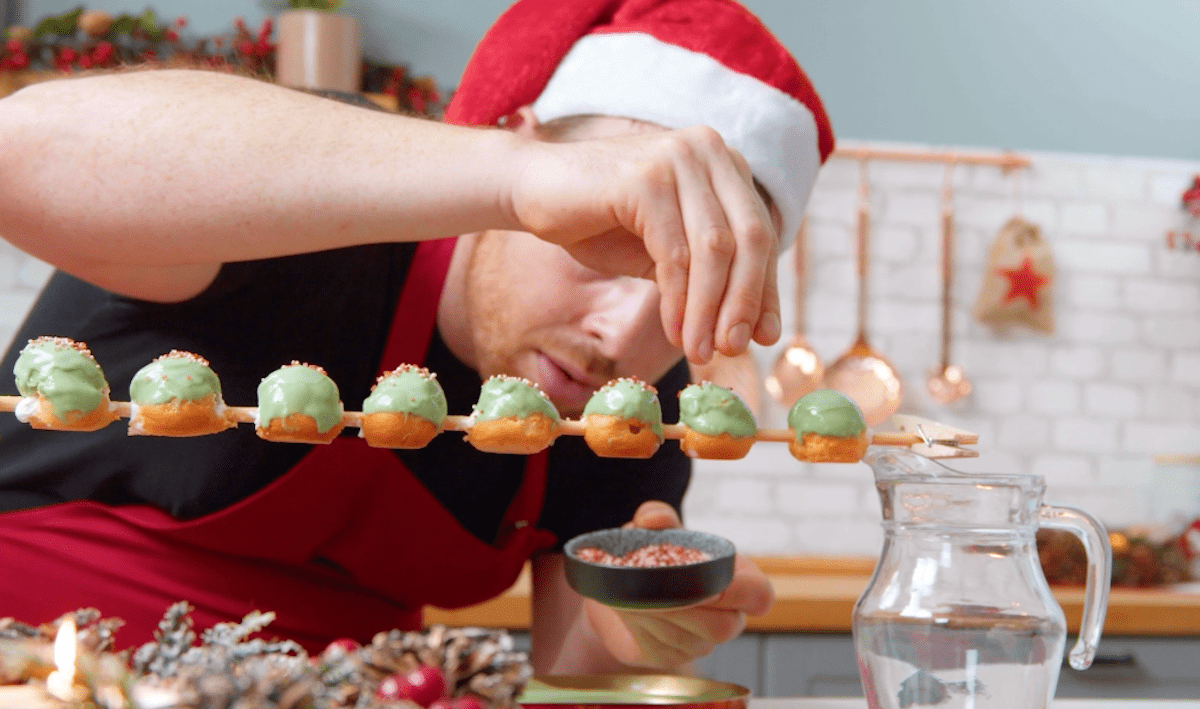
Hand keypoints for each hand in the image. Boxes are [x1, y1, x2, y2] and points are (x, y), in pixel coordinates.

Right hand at [507, 127, 781, 363]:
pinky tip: (674, 331)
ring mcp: (678, 160)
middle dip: (745, 302)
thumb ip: (709, 277)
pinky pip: (675, 254)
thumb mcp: (666, 253)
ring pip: (715, 251)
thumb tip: (757, 330)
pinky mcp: (647, 179)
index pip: (761, 232)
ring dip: (709, 311)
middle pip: (751, 239)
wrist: (531, 191)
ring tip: (701, 352)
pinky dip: (679, 301)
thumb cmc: (599, 222)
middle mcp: (709, 151)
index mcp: (723, 163)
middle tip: (734, 349)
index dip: (765, 288)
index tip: (764, 336)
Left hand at [582, 501, 773, 670]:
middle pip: (723, 627)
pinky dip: (641, 627)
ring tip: (632, 592)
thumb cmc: (651, 554)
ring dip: (658, 615)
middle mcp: (725, 617)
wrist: (619, 587)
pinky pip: (662, 649)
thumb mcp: (654, 530)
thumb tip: (652, 519)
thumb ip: (657, 517)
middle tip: (656, 587)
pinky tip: (628, 608)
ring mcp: (700, 643)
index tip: (709, 581)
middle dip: (686, 606)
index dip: (743, 594)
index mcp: (736, 580)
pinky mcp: (671, 658)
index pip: (759, 596)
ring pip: (689, 640)